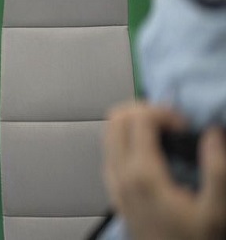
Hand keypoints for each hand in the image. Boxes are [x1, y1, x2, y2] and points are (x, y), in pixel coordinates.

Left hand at [103, 102, 225, 239]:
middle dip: (145, 111)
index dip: (164, 113)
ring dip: (134, 124)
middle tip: (174, 125)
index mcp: (142, 174)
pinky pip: (110, 152)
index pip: (138, 118)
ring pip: (109, 132)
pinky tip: (153, 153)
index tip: (186, 127)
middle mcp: (120, 174)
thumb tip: (211, 134)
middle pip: (116, 119)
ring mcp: (113, 183)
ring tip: (166, 135)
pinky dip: (127, 141)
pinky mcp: (115, 191)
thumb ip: (217, 171)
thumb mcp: (216, 212)